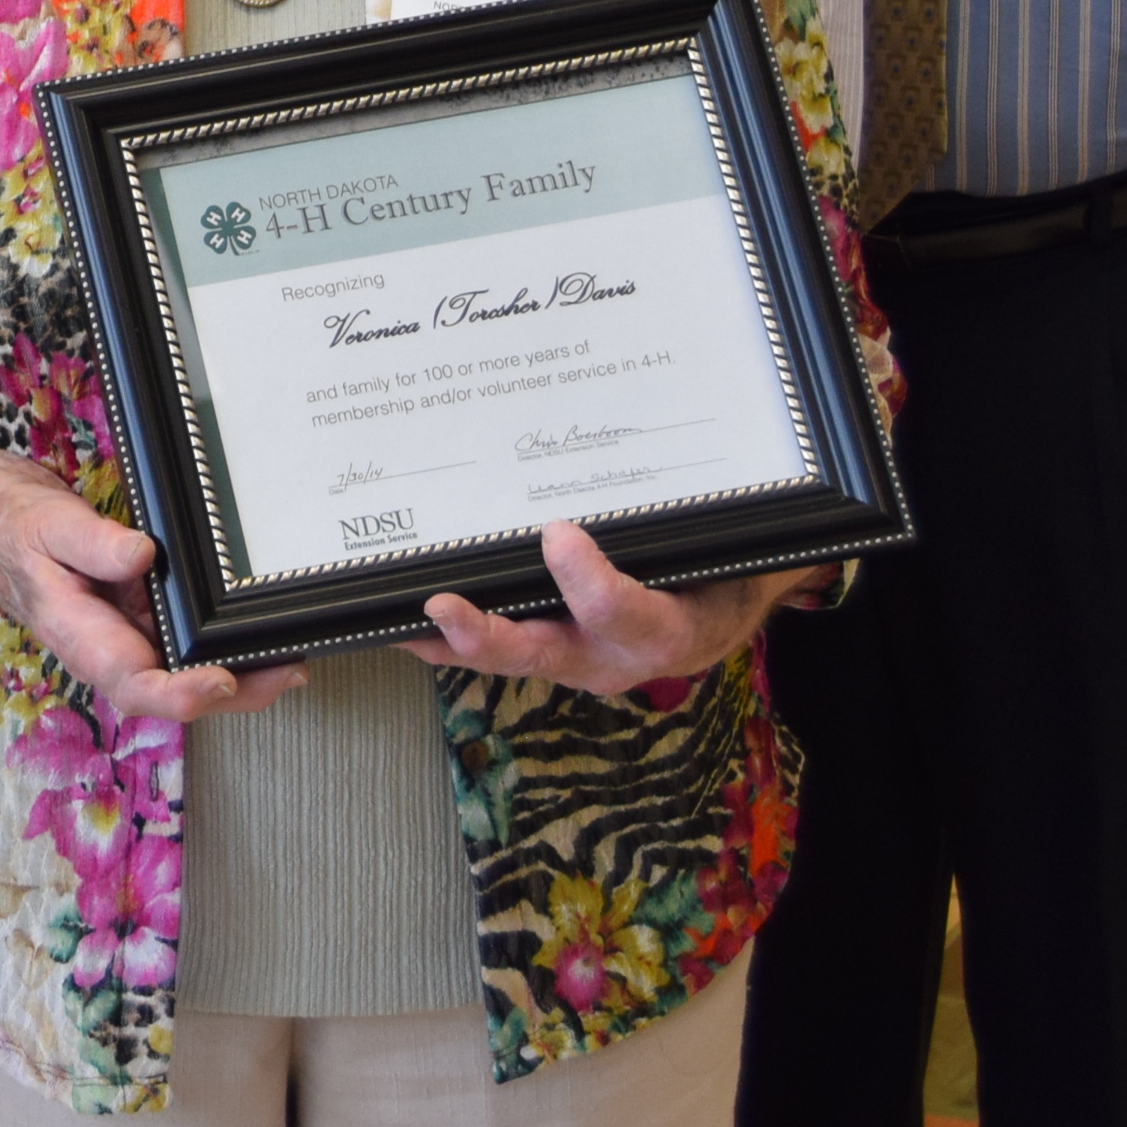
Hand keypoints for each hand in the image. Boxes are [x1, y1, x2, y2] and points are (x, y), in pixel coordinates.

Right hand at [0, 458, 306, 724]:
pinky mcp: (136, 615)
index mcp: (77, 634)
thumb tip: (140, 556)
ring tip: (287, 659)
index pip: (132, 683)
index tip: (222, 679)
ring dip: (238, 675)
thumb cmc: (8, 523)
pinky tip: (255, 632)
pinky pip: (183, 642)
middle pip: (172, 692)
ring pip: (184, 673)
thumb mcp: (44, 521)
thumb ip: (89, 541)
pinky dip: (221, 643)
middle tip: (285, 673)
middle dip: (234, 693)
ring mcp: (122, 633)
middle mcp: (105, 645)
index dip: (181, 694)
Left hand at [405, 521, 807, 694]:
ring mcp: (578, 661)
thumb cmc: (716, 573)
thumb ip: (679, 527)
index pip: (617, 611)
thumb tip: (642, 466)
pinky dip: (456, 641)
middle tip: (442, 608)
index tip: (558, 531)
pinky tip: (414, 624)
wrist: (723, 614)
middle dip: (486, 636)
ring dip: (452, 641)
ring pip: (510, 658)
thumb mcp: (718, 553)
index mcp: (662, 630)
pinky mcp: (555, 653)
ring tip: (402, 620)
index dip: (584, 577)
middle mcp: (611, 657)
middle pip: (543, 652)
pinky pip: (503, 652)